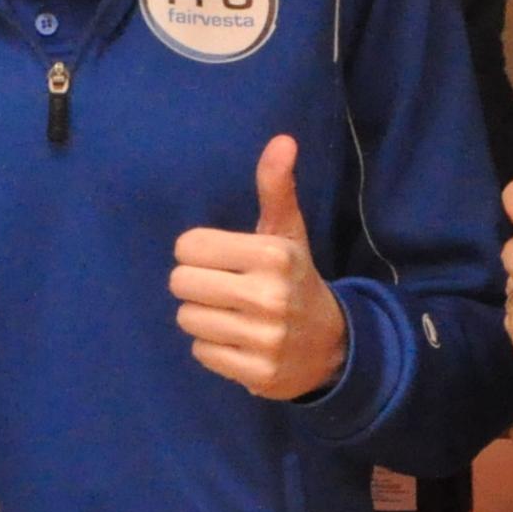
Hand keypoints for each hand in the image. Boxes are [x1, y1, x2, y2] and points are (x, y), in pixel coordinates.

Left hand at [171, 138, 350, 399]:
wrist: (331, 346)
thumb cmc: (294, 279)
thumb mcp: (287, 232)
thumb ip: (276, 187)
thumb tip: (283, 139)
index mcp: (273, 255)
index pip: (188, 247)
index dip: (198, 253)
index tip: (222, 260)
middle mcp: (269, 296)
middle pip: (181, 283)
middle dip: (197, 285)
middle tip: (223, 288)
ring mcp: (264, 338)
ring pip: (187, 319)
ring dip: (203, 317)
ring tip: (231, 315)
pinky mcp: (256, 372)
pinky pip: (201, 351)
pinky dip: (213, 347)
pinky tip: (238, 340)